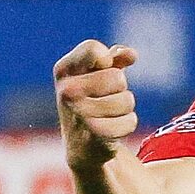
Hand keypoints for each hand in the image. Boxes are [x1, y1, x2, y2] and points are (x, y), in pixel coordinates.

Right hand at [55, 39, 139, 168]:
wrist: (80, 144)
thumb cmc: (91, 100)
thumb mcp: (98, 73)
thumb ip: (115, 57)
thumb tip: (130, 55)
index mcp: (63, 71)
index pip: (92, 49)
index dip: (107, 59)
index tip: (102, 70)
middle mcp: (66, 91)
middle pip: (117, 77)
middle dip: (119, 89)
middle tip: (105, 99)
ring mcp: (79, 113)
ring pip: (127, 100)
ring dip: (124, 108)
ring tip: (107, 115)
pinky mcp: (95, 134)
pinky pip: (130, 121)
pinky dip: (126, 125)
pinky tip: (110, 130)